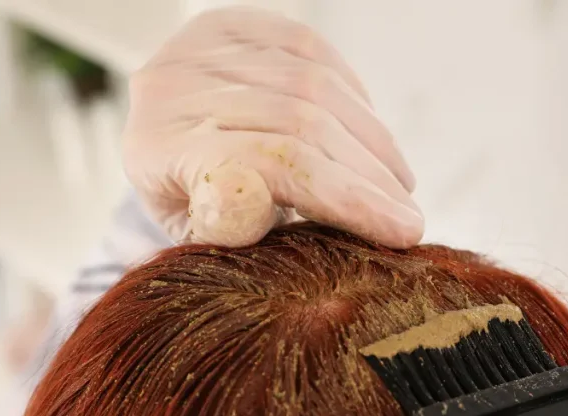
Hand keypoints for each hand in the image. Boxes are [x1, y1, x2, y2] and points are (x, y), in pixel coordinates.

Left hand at [123, 8, 421, 247]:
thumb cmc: (190, 207)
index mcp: (157, 150)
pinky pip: (311, 50)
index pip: (267, 165)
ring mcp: (202, 49)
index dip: (344, 199)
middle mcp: (173, 88)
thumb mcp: (199, 240)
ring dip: (373, 142)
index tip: (398, 233)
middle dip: (368, 178)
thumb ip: (224, 226)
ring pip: (313, 87)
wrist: (160, 145)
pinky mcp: (230, 24)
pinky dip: (355, 97)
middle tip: (411, 219)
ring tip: (401, 187)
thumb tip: (253, 202)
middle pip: (298, 124)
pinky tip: (375, 140)